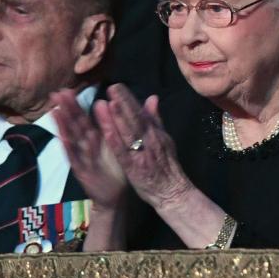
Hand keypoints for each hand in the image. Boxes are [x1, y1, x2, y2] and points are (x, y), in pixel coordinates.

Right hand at [51, 89, 127, 209]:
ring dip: (64, 125)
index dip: (75, 105)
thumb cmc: (116, 169)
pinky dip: (69, 148)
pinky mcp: (83, 173)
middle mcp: (86, 147)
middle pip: (76, 126)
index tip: (66, 89)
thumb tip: (115, 104)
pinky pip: (76, 159)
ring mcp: (83, 160)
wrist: (116, 197)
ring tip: (55, 110)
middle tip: (57, 93)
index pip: (84, 119)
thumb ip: (114, 126)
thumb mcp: (115, 145)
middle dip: (67, 109)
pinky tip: (63, 137)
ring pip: (73, 139)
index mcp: (95, 139)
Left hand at [94, 84, 190, 210]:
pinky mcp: (133, 167)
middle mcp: (149, 140)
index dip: (128, 99)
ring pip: (128, 133)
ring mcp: (141, 154)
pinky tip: (106, 129)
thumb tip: (152, 97)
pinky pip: (123, 152)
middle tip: (112, 87)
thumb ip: (155, 119)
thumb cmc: (166, 165)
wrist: (172, 192)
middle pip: (135, 119)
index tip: (118, 85)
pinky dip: (115, 140)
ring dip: (118, 118)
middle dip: (123, 103)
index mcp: (155, 132)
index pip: (140, 112)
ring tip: (108, 102)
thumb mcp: (164, 139)